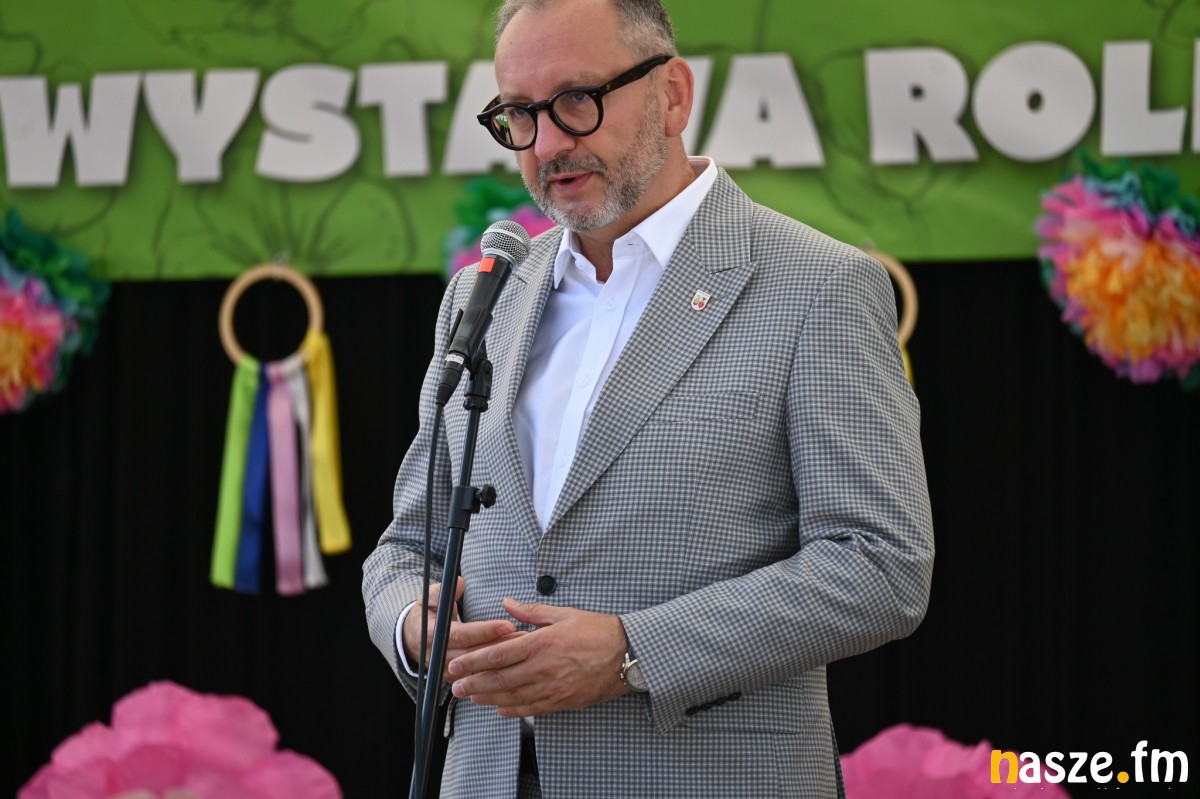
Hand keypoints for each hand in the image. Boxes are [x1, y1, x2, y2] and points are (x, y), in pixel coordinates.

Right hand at [402, 578, 519, 682]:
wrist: (414, 640)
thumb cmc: (426, 616)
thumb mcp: (429, 598)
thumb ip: (443, 591)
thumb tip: (459, 584)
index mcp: (431, 635)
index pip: (461, 635)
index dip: (485, 631)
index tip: (506, 625)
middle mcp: (439, 656)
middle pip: (474, 655)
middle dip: (500, 646)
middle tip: (524, 636)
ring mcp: (447, 671)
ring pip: (479, 669)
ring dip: (502, 660)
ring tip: (525, 647)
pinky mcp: (457, 679)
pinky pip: (479, 679)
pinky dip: (497, 672)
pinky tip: (515, 662)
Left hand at [447, 598, 628, 716]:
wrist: (627, 654)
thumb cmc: (598, 631)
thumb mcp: (564, 614)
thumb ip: (531, 612)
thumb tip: (507, 603)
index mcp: (542, 643)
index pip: (499, 653)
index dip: (474, 660)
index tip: (457, 663)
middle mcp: (544, 668)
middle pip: (500, 678)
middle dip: (474, 682)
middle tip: (455, 686)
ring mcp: (553, 687)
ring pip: (513, 696)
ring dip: (489, 698)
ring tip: (472, 698)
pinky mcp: (563, 701)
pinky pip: (533, 708)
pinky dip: (514, 710)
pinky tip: (500, 709)